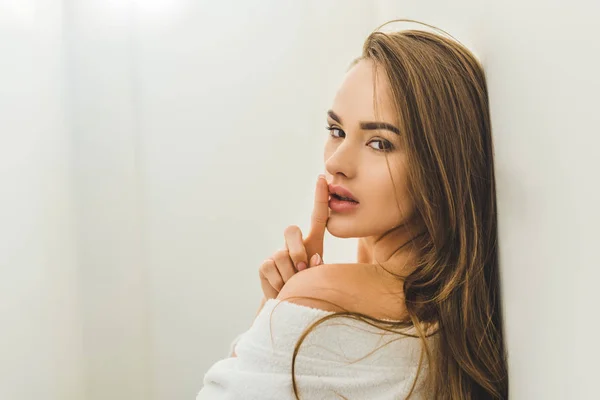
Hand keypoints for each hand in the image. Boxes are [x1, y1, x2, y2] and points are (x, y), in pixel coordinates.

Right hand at [258, 174, 329, 299]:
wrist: (290, 311)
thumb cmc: (311, 293)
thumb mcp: (322, 279)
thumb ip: (320, 268)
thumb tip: (313, 259)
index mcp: (314, 244)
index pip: (318, 217)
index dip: (321, 197)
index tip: (323, 178)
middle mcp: (294, 245)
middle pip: (292, 231)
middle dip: (297, 250)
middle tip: (303, 270)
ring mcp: (278, 254)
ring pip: (281, 255)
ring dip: (289, 275)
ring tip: (293, 286)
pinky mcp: (265, 266)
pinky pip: (269, 267)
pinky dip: (278, 282)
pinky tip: (281, 290)